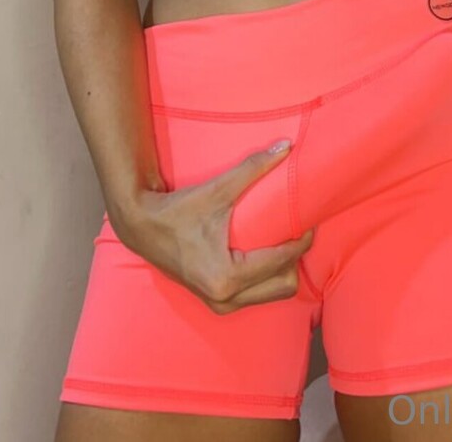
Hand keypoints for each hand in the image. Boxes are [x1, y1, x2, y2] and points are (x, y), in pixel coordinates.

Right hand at [114, 142, 315, 314]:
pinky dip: (267, 277)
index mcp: (227, 278)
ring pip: (272, 294)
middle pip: (284, 285)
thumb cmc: (177, 211)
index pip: (281, 261)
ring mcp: (219, 305)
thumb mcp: (217, 190)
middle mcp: (225, 299)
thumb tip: (286, 146)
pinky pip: (255, 295)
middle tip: (297, 231)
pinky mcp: (215, 302)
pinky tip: (266, 252)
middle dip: (294, 259)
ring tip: (284, 240)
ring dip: (282, 270)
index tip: (310, 220)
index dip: (301, 240)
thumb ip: (253, 168)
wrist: (141, 228)